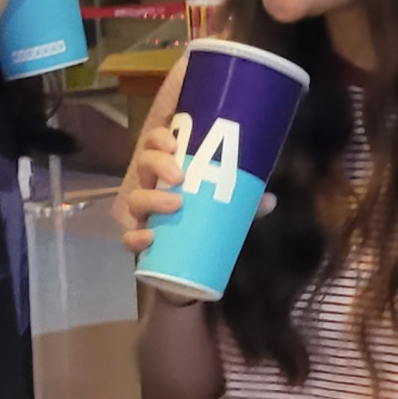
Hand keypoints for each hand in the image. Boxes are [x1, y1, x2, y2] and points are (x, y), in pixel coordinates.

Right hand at [120, 125, 276, 257]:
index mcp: (167, 168)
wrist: (189, 261)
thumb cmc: (205, 218)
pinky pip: (128, 237)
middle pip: (143, 164)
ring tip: (175, 204)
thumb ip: (244, 201)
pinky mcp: (139, 239)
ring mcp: (142, 212)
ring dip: (151, 198)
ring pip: (134, 198)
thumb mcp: (226, 205)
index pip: (155, 143)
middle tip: (179, 176)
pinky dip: (134, 238)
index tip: (174, 143)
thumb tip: (269, 199)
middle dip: (158, 164)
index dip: (159, 138)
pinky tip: (149, 238)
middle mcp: (150, 185)